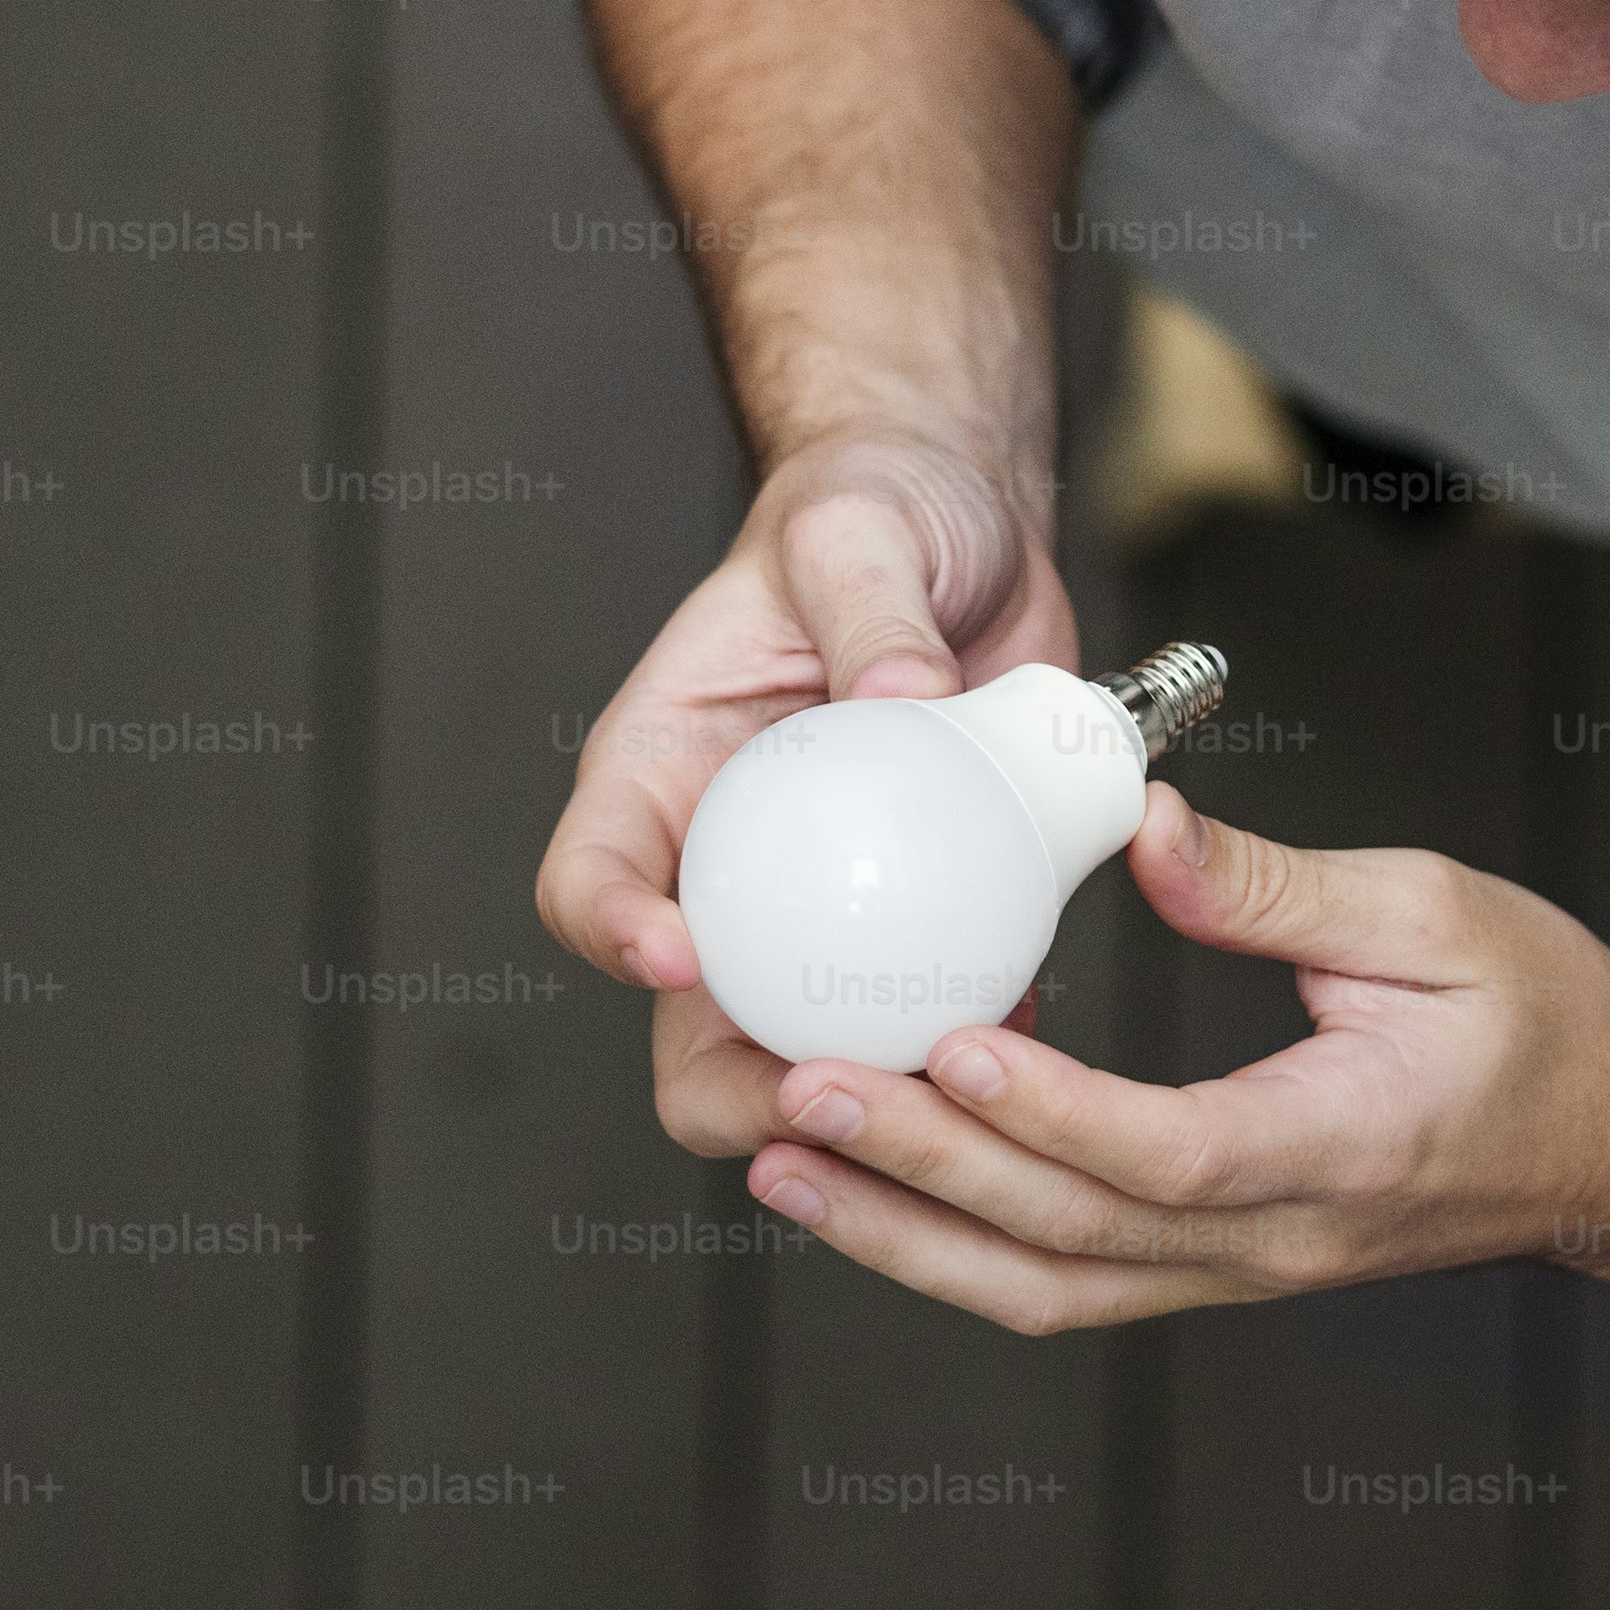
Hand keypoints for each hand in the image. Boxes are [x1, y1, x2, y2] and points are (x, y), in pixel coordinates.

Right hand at [533, 424, 1076, 1157]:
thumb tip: (899, 699)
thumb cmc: (878, 508)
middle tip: (827, 1088)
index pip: (587, 878)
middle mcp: (724, 860)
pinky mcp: (918, 913)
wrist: (972, 529)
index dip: (611, 932)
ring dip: (864, 1096)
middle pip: (686, 1023)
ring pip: (808, 1051)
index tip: (677, 955)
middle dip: (738, 1087)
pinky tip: (1021, 1039)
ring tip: (937, 1100)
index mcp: (661, 770)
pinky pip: (926, 1014)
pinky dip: (964, 1048)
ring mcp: (821, 903)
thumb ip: (872, 604)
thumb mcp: (860, 528)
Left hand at [734, 788, 1609, 1328]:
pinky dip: (954, 1241)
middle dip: (924, 1173)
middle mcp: (1277, 1240)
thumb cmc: (1548, 1019)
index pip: (1174, 1155)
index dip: (1055, 1115)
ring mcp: (1240, 1270)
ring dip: (905, 1232)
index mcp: (1343, 1147)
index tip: (952, 1048)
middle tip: (801, 1091)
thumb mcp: (1436, 916)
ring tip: (783, 1156)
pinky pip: (1066, 1277)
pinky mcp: (1213, 1263)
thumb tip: (1140, 822)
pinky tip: (867, 1182)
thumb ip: (1278, 883)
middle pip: (1075, 1238)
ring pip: (1048, 1286)